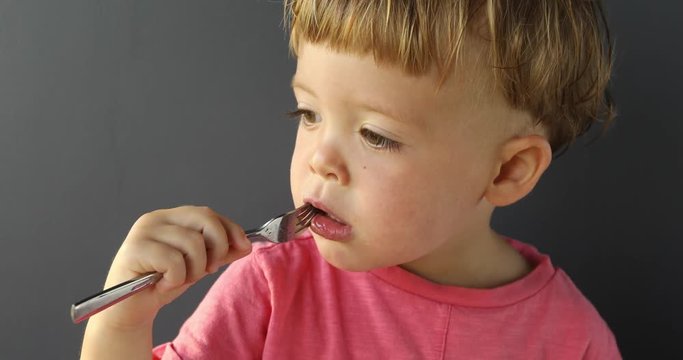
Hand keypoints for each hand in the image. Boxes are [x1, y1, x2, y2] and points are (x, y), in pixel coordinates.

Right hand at [95, 205, 251, 328]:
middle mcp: (156, 218)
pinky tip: (162, 284)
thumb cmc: (161, 283)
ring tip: (178, 279)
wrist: (130, 310)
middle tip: (207, 269)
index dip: (230, 229)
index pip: (208, 214)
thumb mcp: (197, 266)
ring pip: (193, 243)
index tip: (243, 247)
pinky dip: (175, 279)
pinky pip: (175, 262)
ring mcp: (143, 232)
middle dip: (217, 247)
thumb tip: (245, 245)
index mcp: (171, 217)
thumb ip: (220, 253)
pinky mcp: (135, 249)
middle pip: (205, 220)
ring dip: (194, 270)